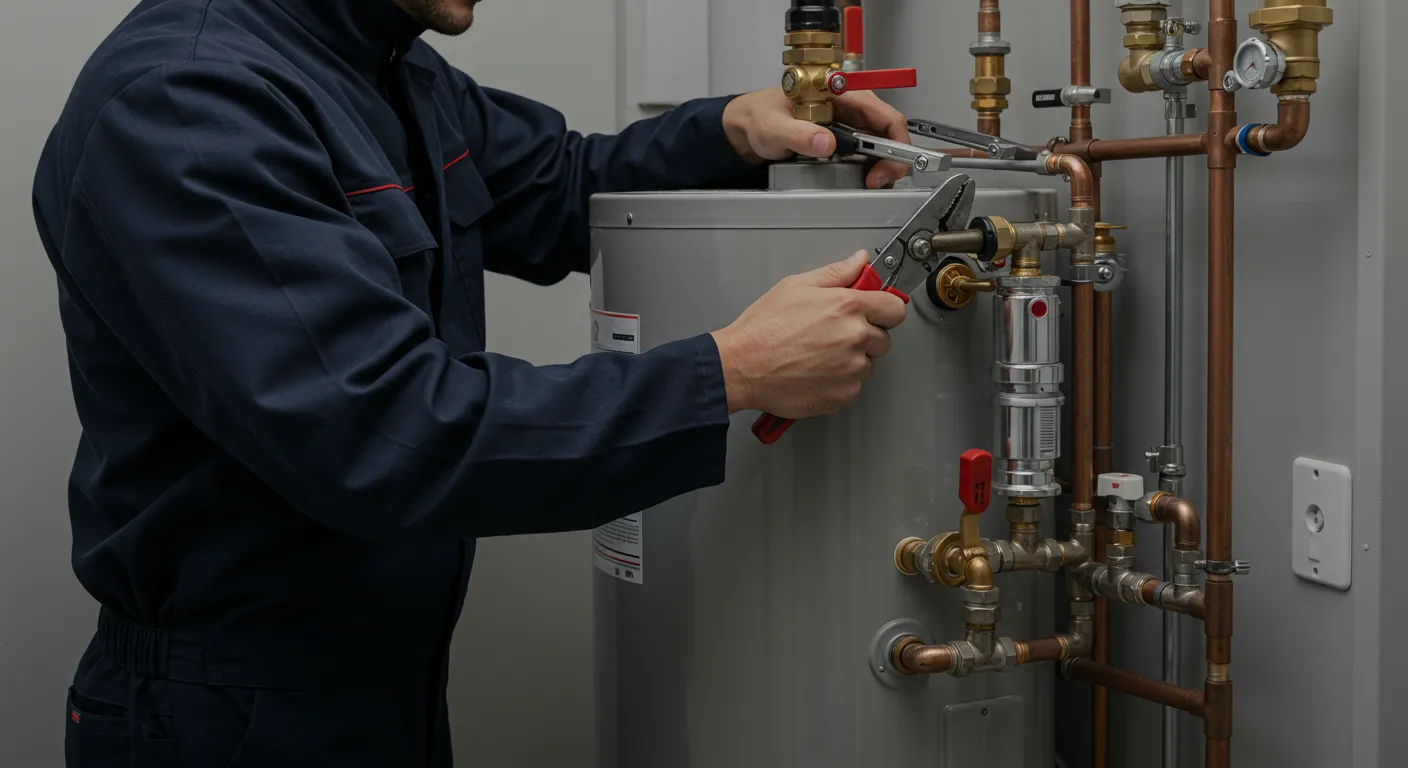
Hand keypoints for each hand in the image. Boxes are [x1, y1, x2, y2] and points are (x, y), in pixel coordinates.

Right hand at [711, 251, 907, 417]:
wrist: (741, 367)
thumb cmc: (762, 329)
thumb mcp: (795, 286)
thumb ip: (835, 272)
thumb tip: (858, 261)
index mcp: (847, 306)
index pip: (894, 308)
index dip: (884, 309)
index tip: (876, 312)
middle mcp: (854, 337)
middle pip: (883, 338)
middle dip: (865, 336)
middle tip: (834, 334)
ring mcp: (851, 369)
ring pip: (868, 364)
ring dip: (852, 360)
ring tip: (820, 354)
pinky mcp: (843, 394)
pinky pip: (854, 387)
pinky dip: (840, 382)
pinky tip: (817, 371)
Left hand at [722, 88, 910, 189]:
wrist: (749, 124)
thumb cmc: (760, 115)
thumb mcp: (774, 126)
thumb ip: (798, 134)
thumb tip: (826, 143)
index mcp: (840, 92)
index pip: (884, 113)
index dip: (895, 140)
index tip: (888, 165)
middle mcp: (849, 104)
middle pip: (888, 130)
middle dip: (891, 158)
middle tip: (876, 180)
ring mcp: (847, 120)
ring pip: (880, 142)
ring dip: (881, 164)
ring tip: (869, 181)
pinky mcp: (842, 135)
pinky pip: (866, 150)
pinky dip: (869, 165)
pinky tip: (861, 177)